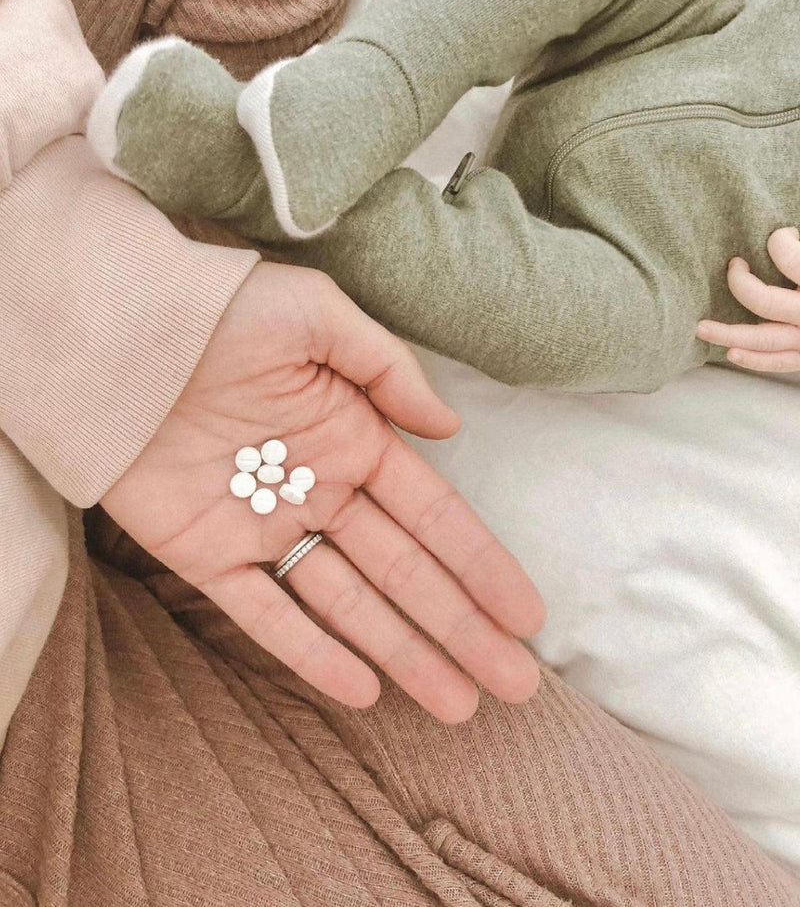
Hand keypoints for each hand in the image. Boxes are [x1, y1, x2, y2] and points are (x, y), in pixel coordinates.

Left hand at [101, 261, 543, 721]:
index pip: (433, 517)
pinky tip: (364, 692)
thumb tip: (449, 427)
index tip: (526, 615)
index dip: (482, 566)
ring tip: (456, 704)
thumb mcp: (317, 317)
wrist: (118, 334)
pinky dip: (310, 654)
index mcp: (353, 439)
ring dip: (403, 653)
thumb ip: (388, 371)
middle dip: (460, 628)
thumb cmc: (222, 313)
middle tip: (513, 684)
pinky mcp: (205, 554)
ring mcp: (265, 529)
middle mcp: (320, 492)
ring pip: (347, 605)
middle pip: (404, 574)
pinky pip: (264, 613)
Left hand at [696, 227, 799, 371]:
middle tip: (733, 266)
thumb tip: (783, 232)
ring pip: (763, 338)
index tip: (778, 236)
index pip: (790, 258)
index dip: (779, 242)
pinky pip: (780, 362)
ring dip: (728, 333)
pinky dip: (755, 360)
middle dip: (740, 284)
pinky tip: (731, 354)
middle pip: (765, 301)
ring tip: (700, 327)